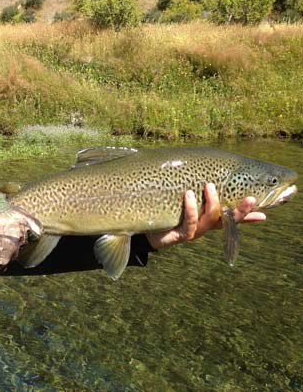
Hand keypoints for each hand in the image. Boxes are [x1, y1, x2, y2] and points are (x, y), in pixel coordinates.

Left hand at [146, 183, 266, 249]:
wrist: (145, 228)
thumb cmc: (166, 210)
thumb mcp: (183, 200)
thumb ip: (196, 192)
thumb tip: (206, 173)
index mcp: (209, 218)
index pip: (234, 217)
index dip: (248, 215)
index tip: (263, 210)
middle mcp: (205, 226)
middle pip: (229, 220)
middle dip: (241, 210)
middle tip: (250, 198)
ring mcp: (194, 231)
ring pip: (210, 219)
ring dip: (212, 202)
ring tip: (208, 186)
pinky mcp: (181, 235)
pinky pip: (190, 221)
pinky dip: (191, 207)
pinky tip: (189, 195)